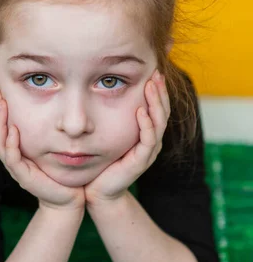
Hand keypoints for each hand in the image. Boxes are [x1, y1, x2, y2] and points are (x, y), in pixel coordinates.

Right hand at [0, 91, 85, 211]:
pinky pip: (12, 158)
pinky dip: (10, 143)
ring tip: (2, 106)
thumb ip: (39, 132)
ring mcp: (15, 169)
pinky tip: (14, 130)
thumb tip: (41, 107)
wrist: (67, 199)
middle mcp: (10, 159)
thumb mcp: (46, 147)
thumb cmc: (58, 171)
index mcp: (12, 151)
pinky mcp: (24, 177)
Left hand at [84, 69, 170, 208]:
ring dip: (155, 103)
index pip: (157, 107)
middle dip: (160, 92)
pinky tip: (141, 111)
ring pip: (159, 123)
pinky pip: (148, 140)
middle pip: (163, 112)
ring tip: (151, 86)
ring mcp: (148, 152)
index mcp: (146, 134)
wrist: (98, 191)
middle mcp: (151, 141)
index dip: (157, 90)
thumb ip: (111, 116)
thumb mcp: (108, 134)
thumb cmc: (102, 161)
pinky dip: (146, 124)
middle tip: (156, 73)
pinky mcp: (141, 161)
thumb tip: (103, 90)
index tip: (153, 71)